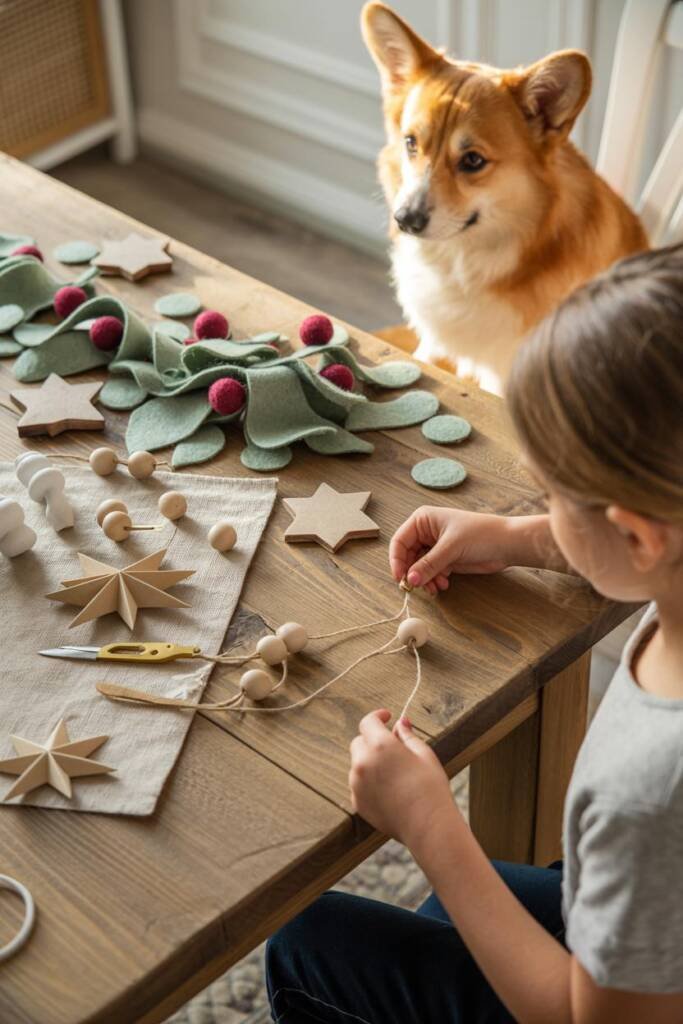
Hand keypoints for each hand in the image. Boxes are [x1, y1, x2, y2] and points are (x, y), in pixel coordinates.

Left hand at [349, 710, 456, 847]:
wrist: (428, 825)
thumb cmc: (430, 787)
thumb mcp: (424, 754)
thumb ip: (407, 736)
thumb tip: (399, 724)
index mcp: (379, 745)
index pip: (368, 722)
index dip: (378, 717)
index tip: (387, 717)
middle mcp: (362, 762)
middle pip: (359, 742)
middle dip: (373, 741)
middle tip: (394, 749)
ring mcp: (357, 784)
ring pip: (358, 764)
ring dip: (370, 762)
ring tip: (395, 775)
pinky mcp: (357, 802)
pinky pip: (358, 784)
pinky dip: (368, 782)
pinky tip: (390, 791)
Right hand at [390, 507, 514, 593]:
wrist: (507, 544)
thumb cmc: (481, 534)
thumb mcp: (451, 548)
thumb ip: (428, 565)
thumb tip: (409, 580)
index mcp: (423, 520)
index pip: (400, 541)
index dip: (397, 560)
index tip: (400, 578)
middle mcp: (426, 532)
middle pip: (407, 556)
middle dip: (412, 573)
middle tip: (416, 587)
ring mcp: (435, 546)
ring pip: (418, 567)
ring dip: (424, 580)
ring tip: (436, 588)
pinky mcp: (445, 558)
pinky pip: (430, 572)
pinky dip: (434, 580)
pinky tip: (444, 585)